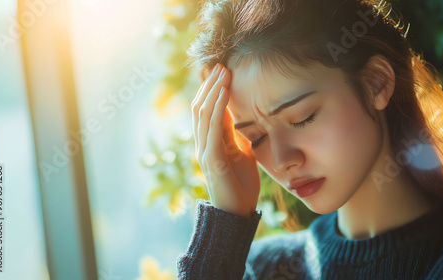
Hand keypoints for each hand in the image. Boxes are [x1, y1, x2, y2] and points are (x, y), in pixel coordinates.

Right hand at [191, 63, 260, 217]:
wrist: (238, 213)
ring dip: (213, 91)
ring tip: (223, 73)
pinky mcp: (211, 159)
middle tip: (221, 65)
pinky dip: (217, 109)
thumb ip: (236, 135)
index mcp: (210, 142)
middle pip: (200, 107)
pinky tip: (223, 94)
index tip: (223, 71)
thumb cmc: (241, 184)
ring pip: (203, 113)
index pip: (206, 110)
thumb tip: (240, 114)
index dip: (213, 90)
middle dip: (210, 85)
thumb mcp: (242, 152)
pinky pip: (212, 128)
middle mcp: (202, 143)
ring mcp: (204, 151)